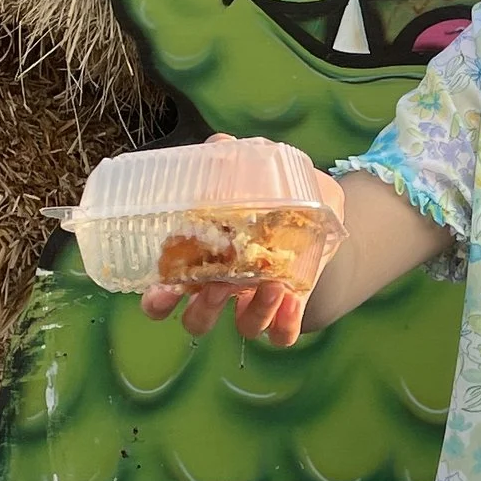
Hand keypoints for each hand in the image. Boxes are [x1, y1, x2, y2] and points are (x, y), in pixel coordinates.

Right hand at [141, 154, 346, 348]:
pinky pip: (280, 335)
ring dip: (251, 313)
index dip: (158, 299)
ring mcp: (255, 302)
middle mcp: (224, 288)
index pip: (166, 291)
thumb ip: (233, 158)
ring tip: (271, 284)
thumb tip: (219, 145)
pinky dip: (284, 325)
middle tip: (217, 287)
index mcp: (202, 260)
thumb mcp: (257, 171)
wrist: (322, 215)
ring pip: (242, 328)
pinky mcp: (288, 311)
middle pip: (196, 320)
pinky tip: (292, 300)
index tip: (160, 290)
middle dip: (201, 311)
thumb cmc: (274, 196)